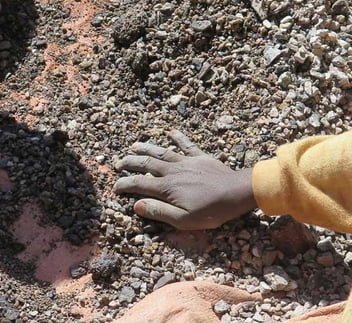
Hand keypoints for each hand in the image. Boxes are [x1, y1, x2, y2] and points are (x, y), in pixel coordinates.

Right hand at [114, 131, 255, 229]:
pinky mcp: (200, 157)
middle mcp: (172, 171)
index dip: (125, 185)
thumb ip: (159, 212)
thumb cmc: (211, 210)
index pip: (139, 184)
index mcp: (166, 188)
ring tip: (134, 145)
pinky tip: (171, 132)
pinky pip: (186, 145)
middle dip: (130, 163)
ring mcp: (186, 162)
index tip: (115, 186)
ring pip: (161, 152)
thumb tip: (136, 205)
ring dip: (146, 148)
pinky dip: (178, 138)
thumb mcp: (183, 220)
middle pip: (146, 164)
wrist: (237, 192)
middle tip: (118, 163)